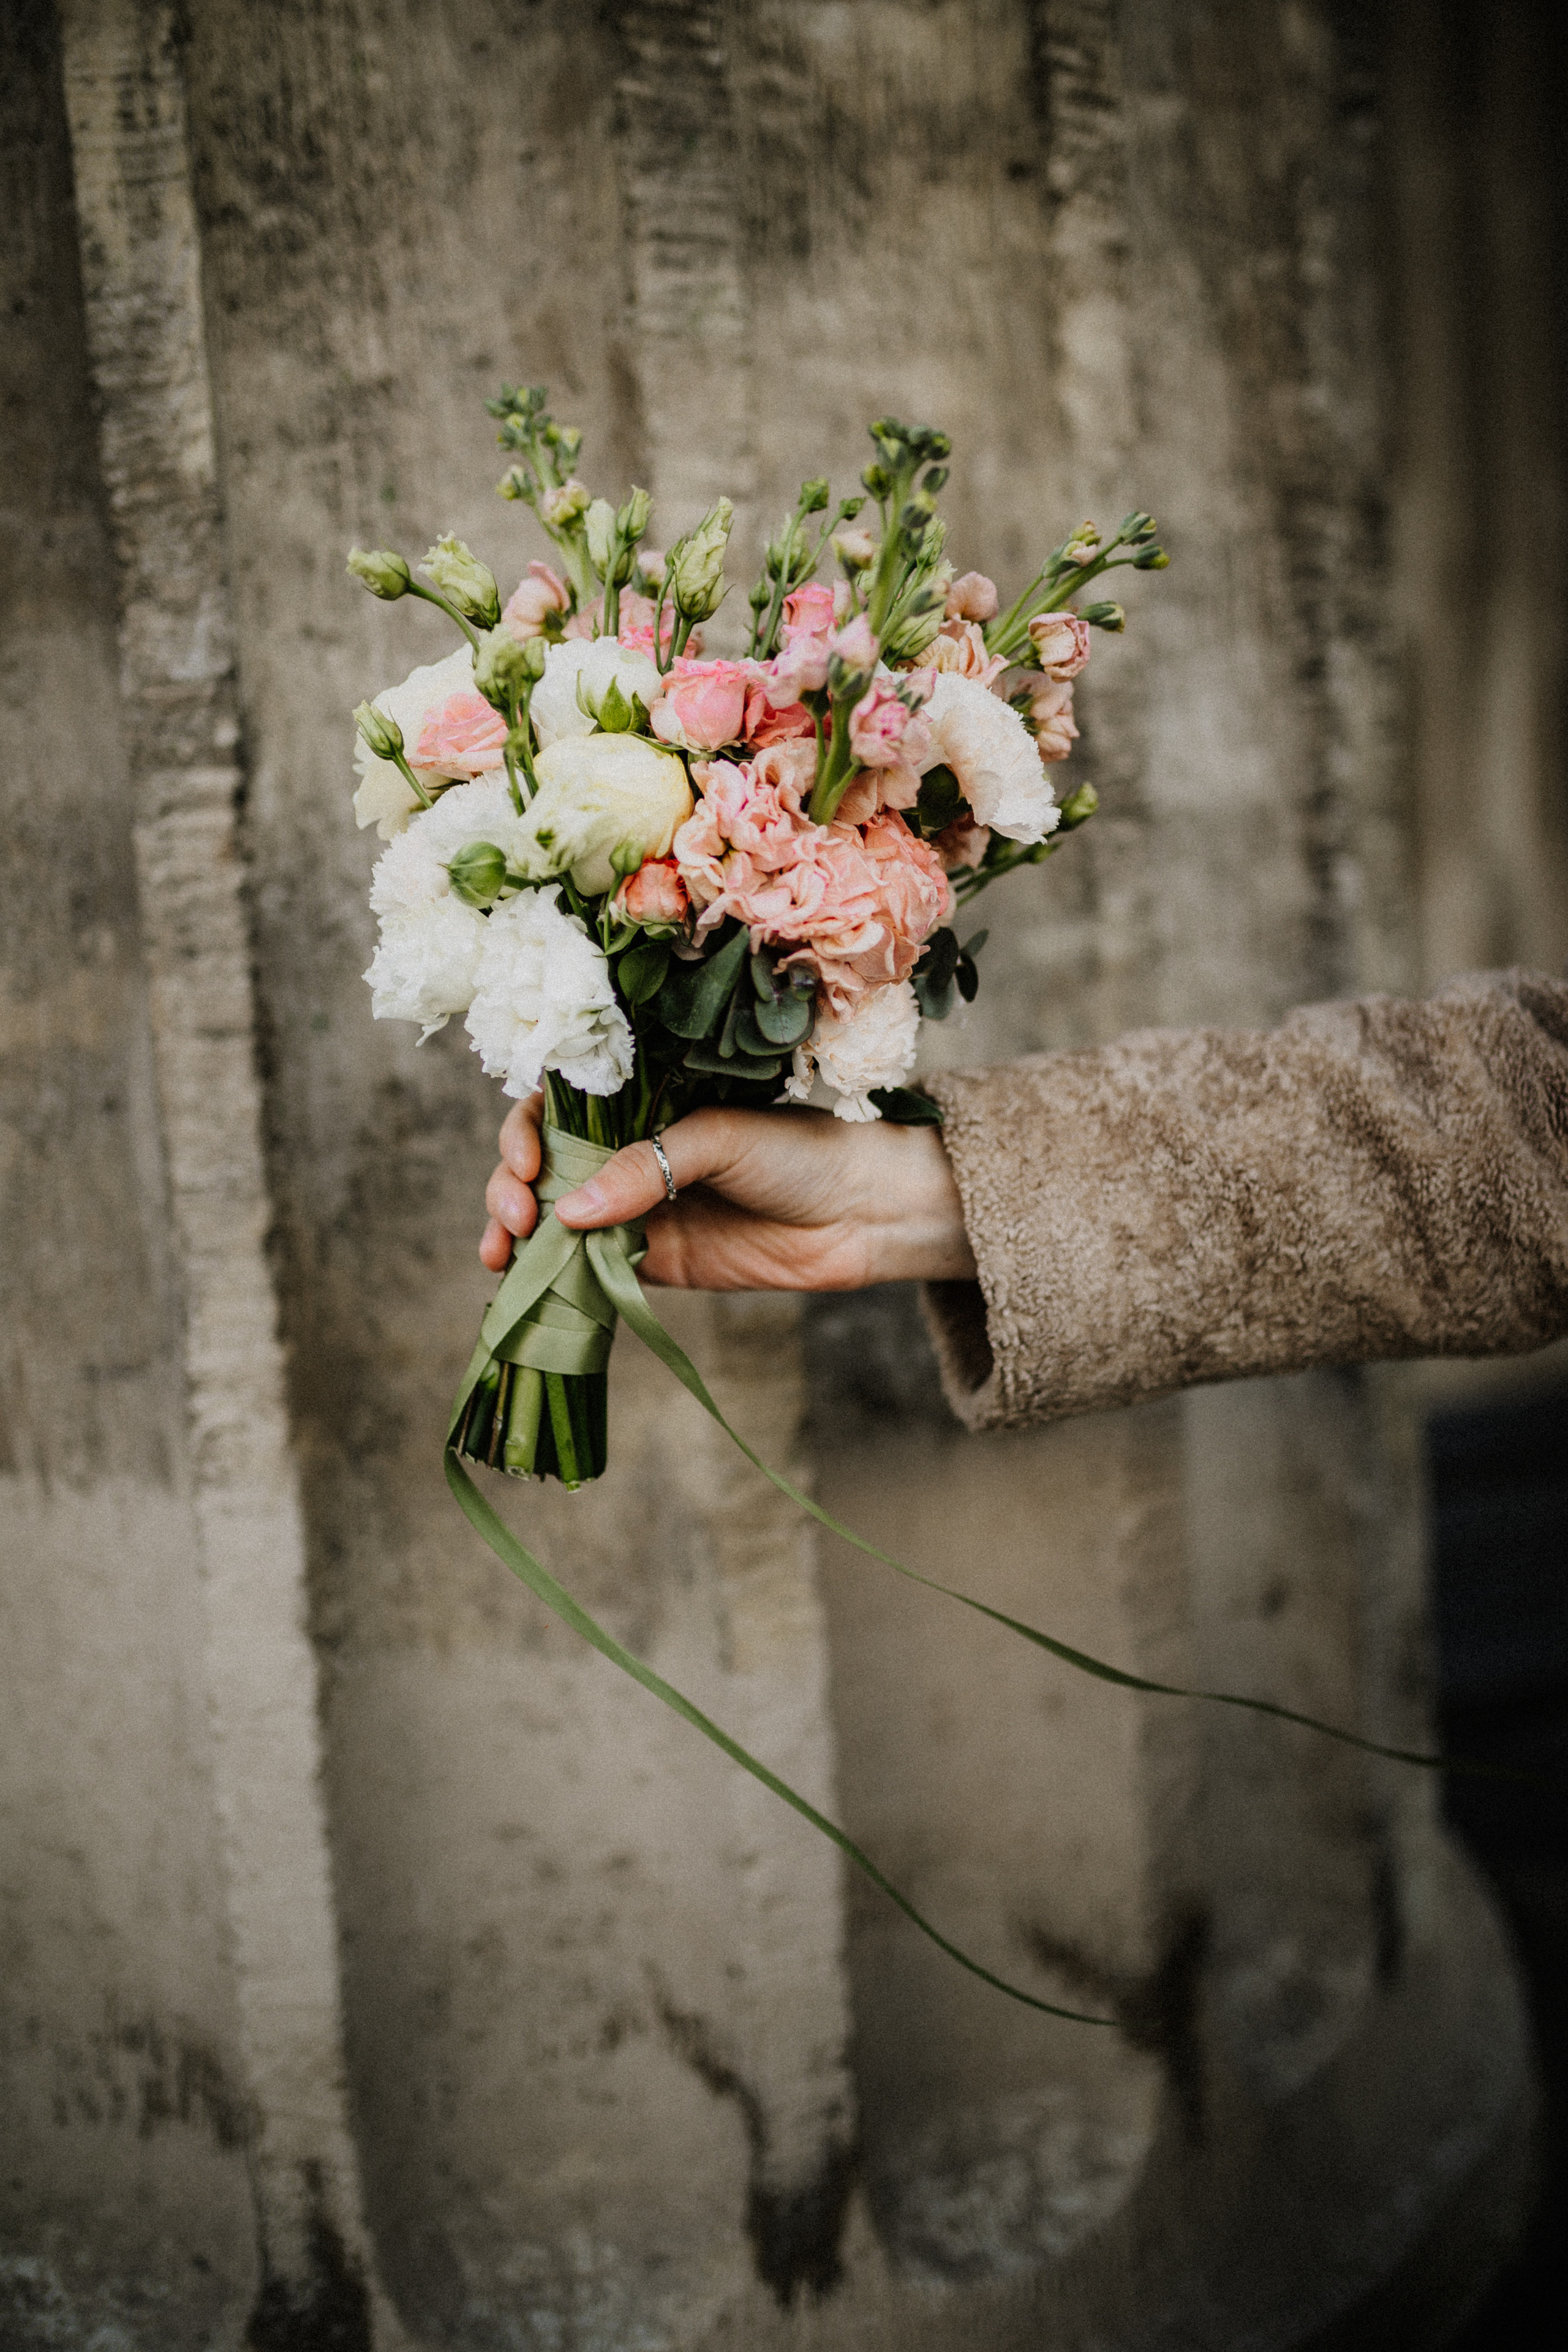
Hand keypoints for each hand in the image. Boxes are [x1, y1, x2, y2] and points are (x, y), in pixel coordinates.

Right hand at [480, 1094, 977, 1289]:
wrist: (860, 1213)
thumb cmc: (799, 1150)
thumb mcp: (719, 1138)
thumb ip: (645, 1167)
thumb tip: (567, 1211)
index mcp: (640, 1102)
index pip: (556, 1108)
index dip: (526, 1132)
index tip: (529, 1163)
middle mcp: (627, 1152)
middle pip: (542, 1166)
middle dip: (511, 1188)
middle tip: (515, 1217)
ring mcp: (635, 1209)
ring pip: (554, 1219)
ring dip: (516, 1235)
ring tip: (503, 1255)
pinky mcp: (651, 1261)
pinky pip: (588, 1267)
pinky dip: (553, 1276)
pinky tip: (528, 1285)